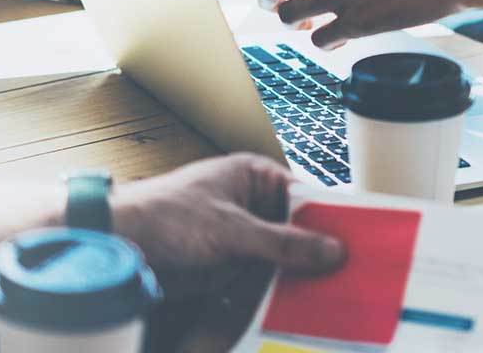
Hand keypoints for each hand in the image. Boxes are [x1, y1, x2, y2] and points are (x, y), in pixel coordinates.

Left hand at [113, 154, 342, 284]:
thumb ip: (282, 242)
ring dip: (304, 276)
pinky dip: (282, 291)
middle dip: (322, 252)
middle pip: (301, 230)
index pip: (308, 197)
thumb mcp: (230, 229)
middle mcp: (253, 205)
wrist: (118, 245)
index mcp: (255, 177)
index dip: (335, 219)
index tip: (364, 240)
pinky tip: (305, 305)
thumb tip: (331, 249)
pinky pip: (267, 279)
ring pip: (286, 258)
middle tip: (357, 274)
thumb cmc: (165, 217)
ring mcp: (243, 238)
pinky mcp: (231, 267)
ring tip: (340, 294)